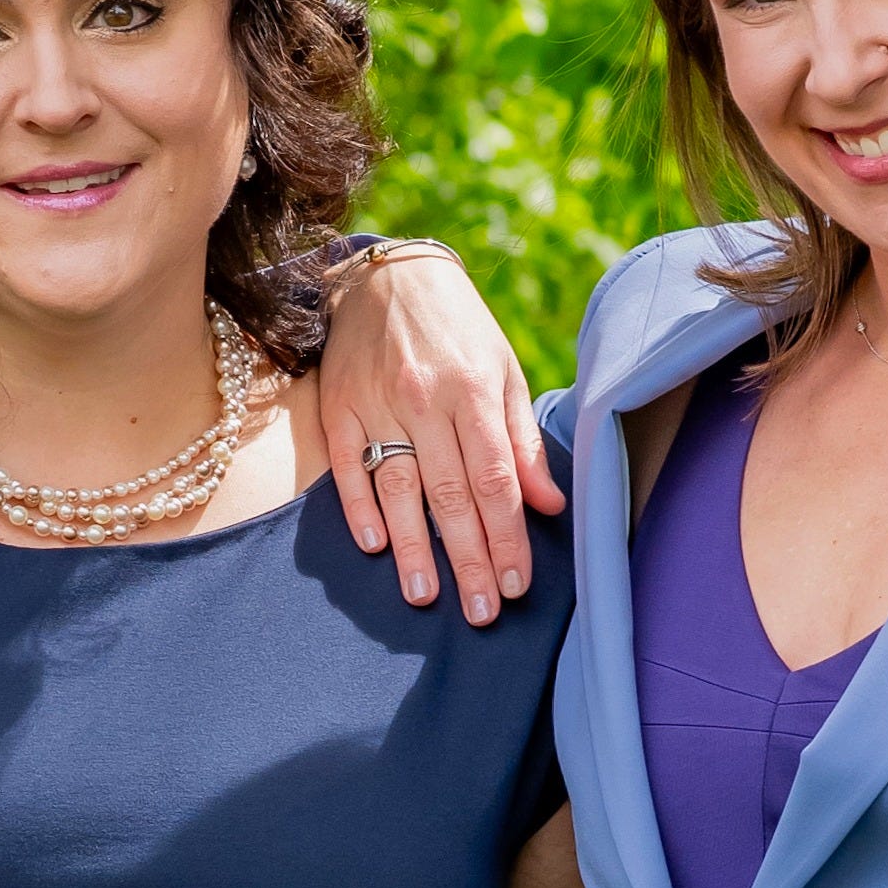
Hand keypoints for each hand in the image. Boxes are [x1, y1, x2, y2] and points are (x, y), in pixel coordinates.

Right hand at [320, 248, 565, 624]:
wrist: (388, 274)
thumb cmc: (458, 329)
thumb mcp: (502, 371)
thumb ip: (522, 441)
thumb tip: (549, 506)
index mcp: (472, 391)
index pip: (496, 481)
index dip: (507, 537)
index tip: (516, 584)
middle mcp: (424, 399)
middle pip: (451, 495)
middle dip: (469, 559)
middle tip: (481, 612)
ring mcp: (377, 403)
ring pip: (399, 488)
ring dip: (413, 547)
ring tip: (425, 595)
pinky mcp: (338, 406)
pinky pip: (348, 466)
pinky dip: (359, 507)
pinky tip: (374, 546)